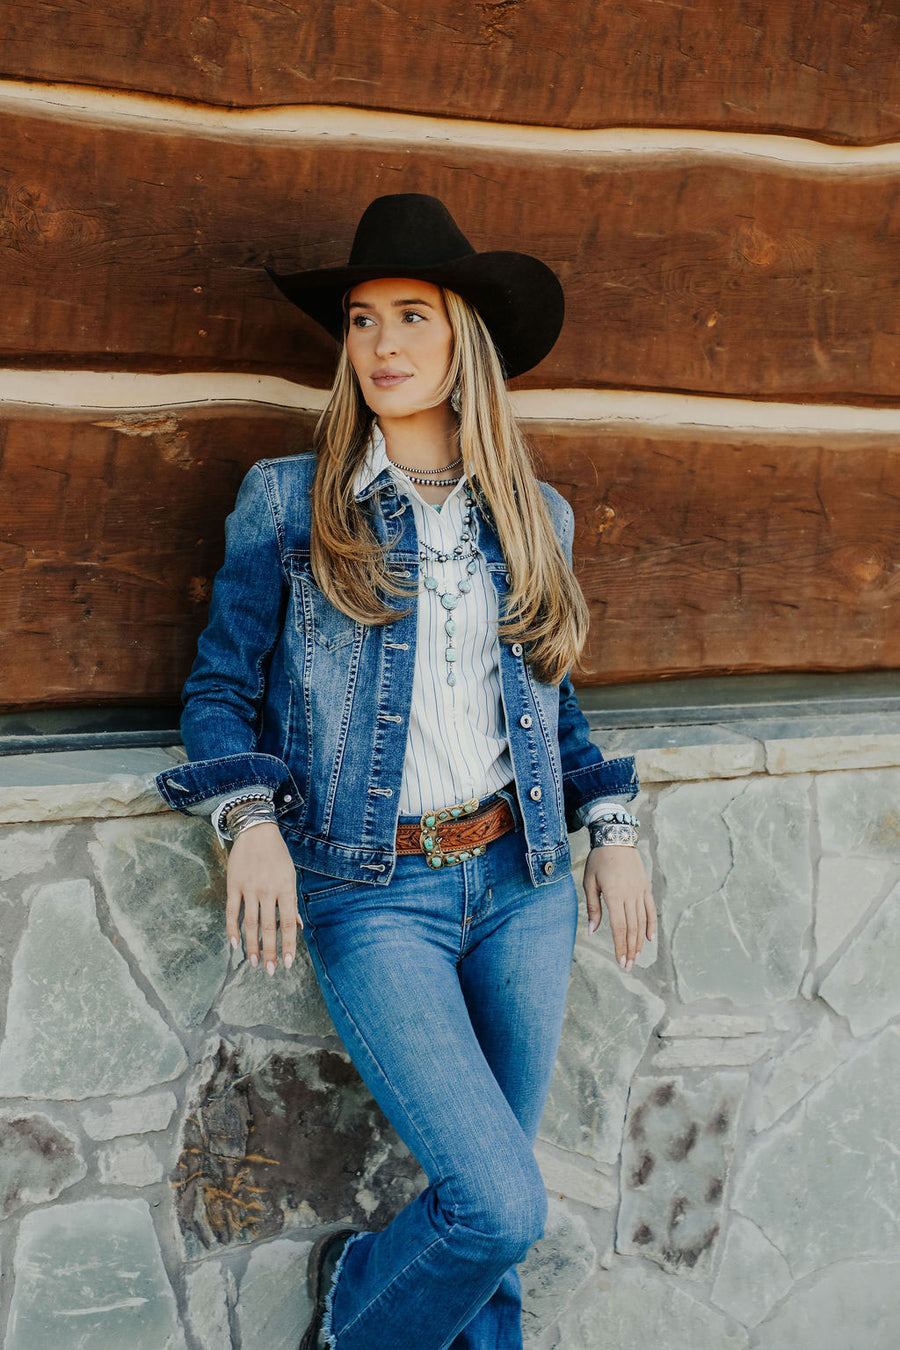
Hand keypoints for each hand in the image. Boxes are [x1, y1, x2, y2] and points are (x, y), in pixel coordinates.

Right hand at [225, 823, 299, 973]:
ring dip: (252, 945)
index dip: (288, 944)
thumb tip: (298, 926)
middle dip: (270, 951)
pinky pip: (232, 911)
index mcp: (286, 888)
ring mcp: (250, 888)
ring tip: (254, 963)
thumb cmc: (277, 856)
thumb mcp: (291, 876)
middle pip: (269, 927)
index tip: (287, 964)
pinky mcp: (234, 885)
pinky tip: (234, 944)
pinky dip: (232, 928)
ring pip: (251, 922)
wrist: (256, 831)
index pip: (288, 923)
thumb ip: (292, 902)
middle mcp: (268, 890)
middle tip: (269, 971)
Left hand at [582, 846, 655, 971]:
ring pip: (641, 922)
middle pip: (631, 928)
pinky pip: (650, 910)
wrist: (616, 838)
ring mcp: (639, 891)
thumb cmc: (598, 860)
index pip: (618, 927)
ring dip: (639, 941)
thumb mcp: (589, 882)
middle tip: (628, 966)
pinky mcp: (645, 888)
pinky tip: (649, 939)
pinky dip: (651, 925)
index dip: (620, 946)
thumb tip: (591, 931)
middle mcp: (629, 895)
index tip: (620, 961)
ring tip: (636, 957)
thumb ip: (592, 907)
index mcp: (613, 894)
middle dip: (630, 949)